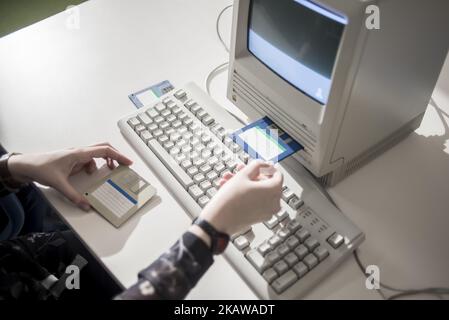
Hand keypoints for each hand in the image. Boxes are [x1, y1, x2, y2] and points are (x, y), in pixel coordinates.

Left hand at [8, 143, 132, 210]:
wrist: (26, 165)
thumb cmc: (41, 168)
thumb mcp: (59, 184)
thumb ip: (74, 196)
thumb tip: (86, 206)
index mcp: (79, 153)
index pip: (104, 151)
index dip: (119, 156)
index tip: (128, 162)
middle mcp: (79, 151)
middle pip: (104, 148)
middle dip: (116, 155)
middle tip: (124, 164)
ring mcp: (76, 154)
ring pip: (97, 153)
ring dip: (105, 160)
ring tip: (111, 170)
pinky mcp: (73, 159)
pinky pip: (89, 160)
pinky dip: (94, 166)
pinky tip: (90, 174)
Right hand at [194, 160, 282, 238]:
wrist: (218, 221)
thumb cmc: (230, 200)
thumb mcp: (242, 175)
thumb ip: (256, 166)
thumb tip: (263, 164)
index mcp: (274, 191)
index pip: (277, 175)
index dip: (266, 168)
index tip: (257, 166)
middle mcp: (274, 203)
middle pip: (267, 184)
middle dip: (251, 176)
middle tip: (239, 171)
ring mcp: (267, 212)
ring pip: (259, 193)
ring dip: (245, 184)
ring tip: (229, 180)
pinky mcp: (259, 218)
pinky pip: (256, 202)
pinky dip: (246, 195)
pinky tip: (231, 190)